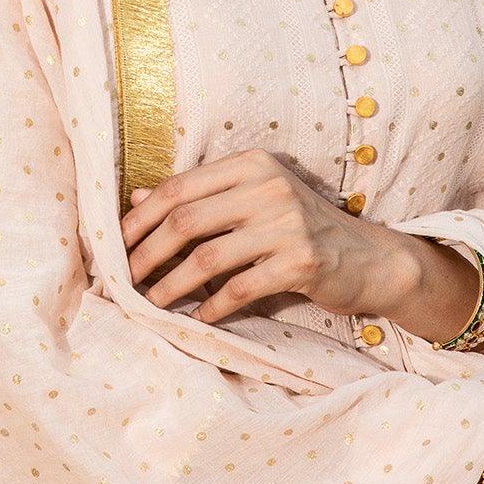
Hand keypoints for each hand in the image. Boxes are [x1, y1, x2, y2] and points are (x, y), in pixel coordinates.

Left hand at [120, 148, 407, 325]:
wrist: (369, 258)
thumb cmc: (302, 228)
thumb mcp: (253, 201)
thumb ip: (201, 198)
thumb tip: (138, 200)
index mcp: (251, 165)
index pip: (179, 187)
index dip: (140, 219)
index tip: (114, 245)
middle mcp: (268, 187)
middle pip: (185, 220)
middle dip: (146, 254)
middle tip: (124, 280)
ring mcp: (286, 224)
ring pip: (207, 257)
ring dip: (171, 285)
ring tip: (151, 303)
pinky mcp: (301, 261)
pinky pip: (239, 288)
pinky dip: (212, 307)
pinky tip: (198, 319)